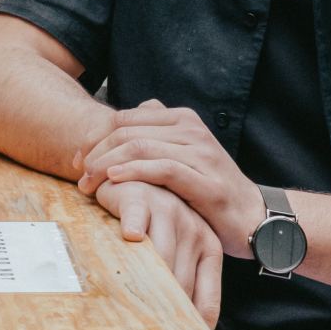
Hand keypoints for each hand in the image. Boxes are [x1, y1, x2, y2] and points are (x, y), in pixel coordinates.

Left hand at [76, 99, 265, 258]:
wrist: (253, 218)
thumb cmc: (210, 189)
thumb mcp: (184, 155)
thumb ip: (160, 132)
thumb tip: (137, 110)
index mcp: (182, 119)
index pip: (126, 119)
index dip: (95, 137)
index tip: (78, 159)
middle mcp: (191, 130)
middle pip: (127, 132)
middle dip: (95, 152)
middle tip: (79, 174)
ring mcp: (201, 153)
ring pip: (140, 147)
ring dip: (106, 165)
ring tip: (88, 183)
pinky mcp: (206, 180)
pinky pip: (162, 169)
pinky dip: (133, 172)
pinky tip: (113, 181)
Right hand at [93, 179, 222, 327]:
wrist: (131, 175)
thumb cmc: (149, 220)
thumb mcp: (173, 251)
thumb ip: (184, 285)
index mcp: (208, 247)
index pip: (204, 301)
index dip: (190, 325)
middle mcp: (193, 230)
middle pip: (179, 285)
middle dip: (160, 312)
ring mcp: (168, 213)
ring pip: (159, 259)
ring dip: (142, 282)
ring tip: (126, 305)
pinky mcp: (140, 198)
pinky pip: (136, 222)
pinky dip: (131, 232)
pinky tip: (128, 240)